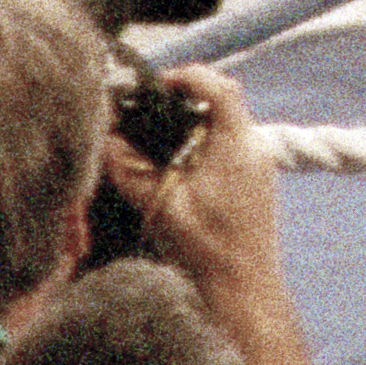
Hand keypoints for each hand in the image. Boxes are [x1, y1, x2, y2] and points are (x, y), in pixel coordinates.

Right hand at [108, 65, 278, 289]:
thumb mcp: (160, 206)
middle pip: (223, 101)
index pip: (220, 88)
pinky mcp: (256, 181)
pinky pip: (231, 145)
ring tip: (158, 137)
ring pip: (227, 124)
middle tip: (150, 108)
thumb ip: (129, 169)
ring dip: (193, 123)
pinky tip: (178, 165)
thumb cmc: (206, 249)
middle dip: (185, 99)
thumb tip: (105, 141)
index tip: (158, 84)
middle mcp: (255, 149)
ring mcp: (260, 164)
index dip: (188, 77)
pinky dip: (204, 143)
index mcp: (237, 146)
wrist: (243, 287)